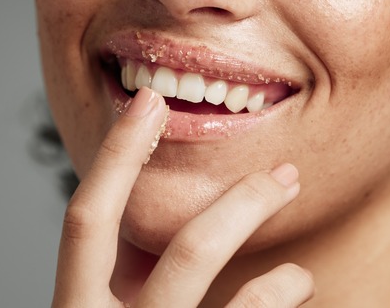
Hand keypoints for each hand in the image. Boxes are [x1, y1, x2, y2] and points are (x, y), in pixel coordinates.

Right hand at [51, 87, 313, 306]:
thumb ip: (123, 282)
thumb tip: (170, 217)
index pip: (87, 221)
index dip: (116, 157)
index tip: (149, 102)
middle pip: (184, 254)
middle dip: (242, 204)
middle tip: (288, 175)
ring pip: (237, 304)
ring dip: (283, 281)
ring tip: (302, 276)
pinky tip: (291, 305)